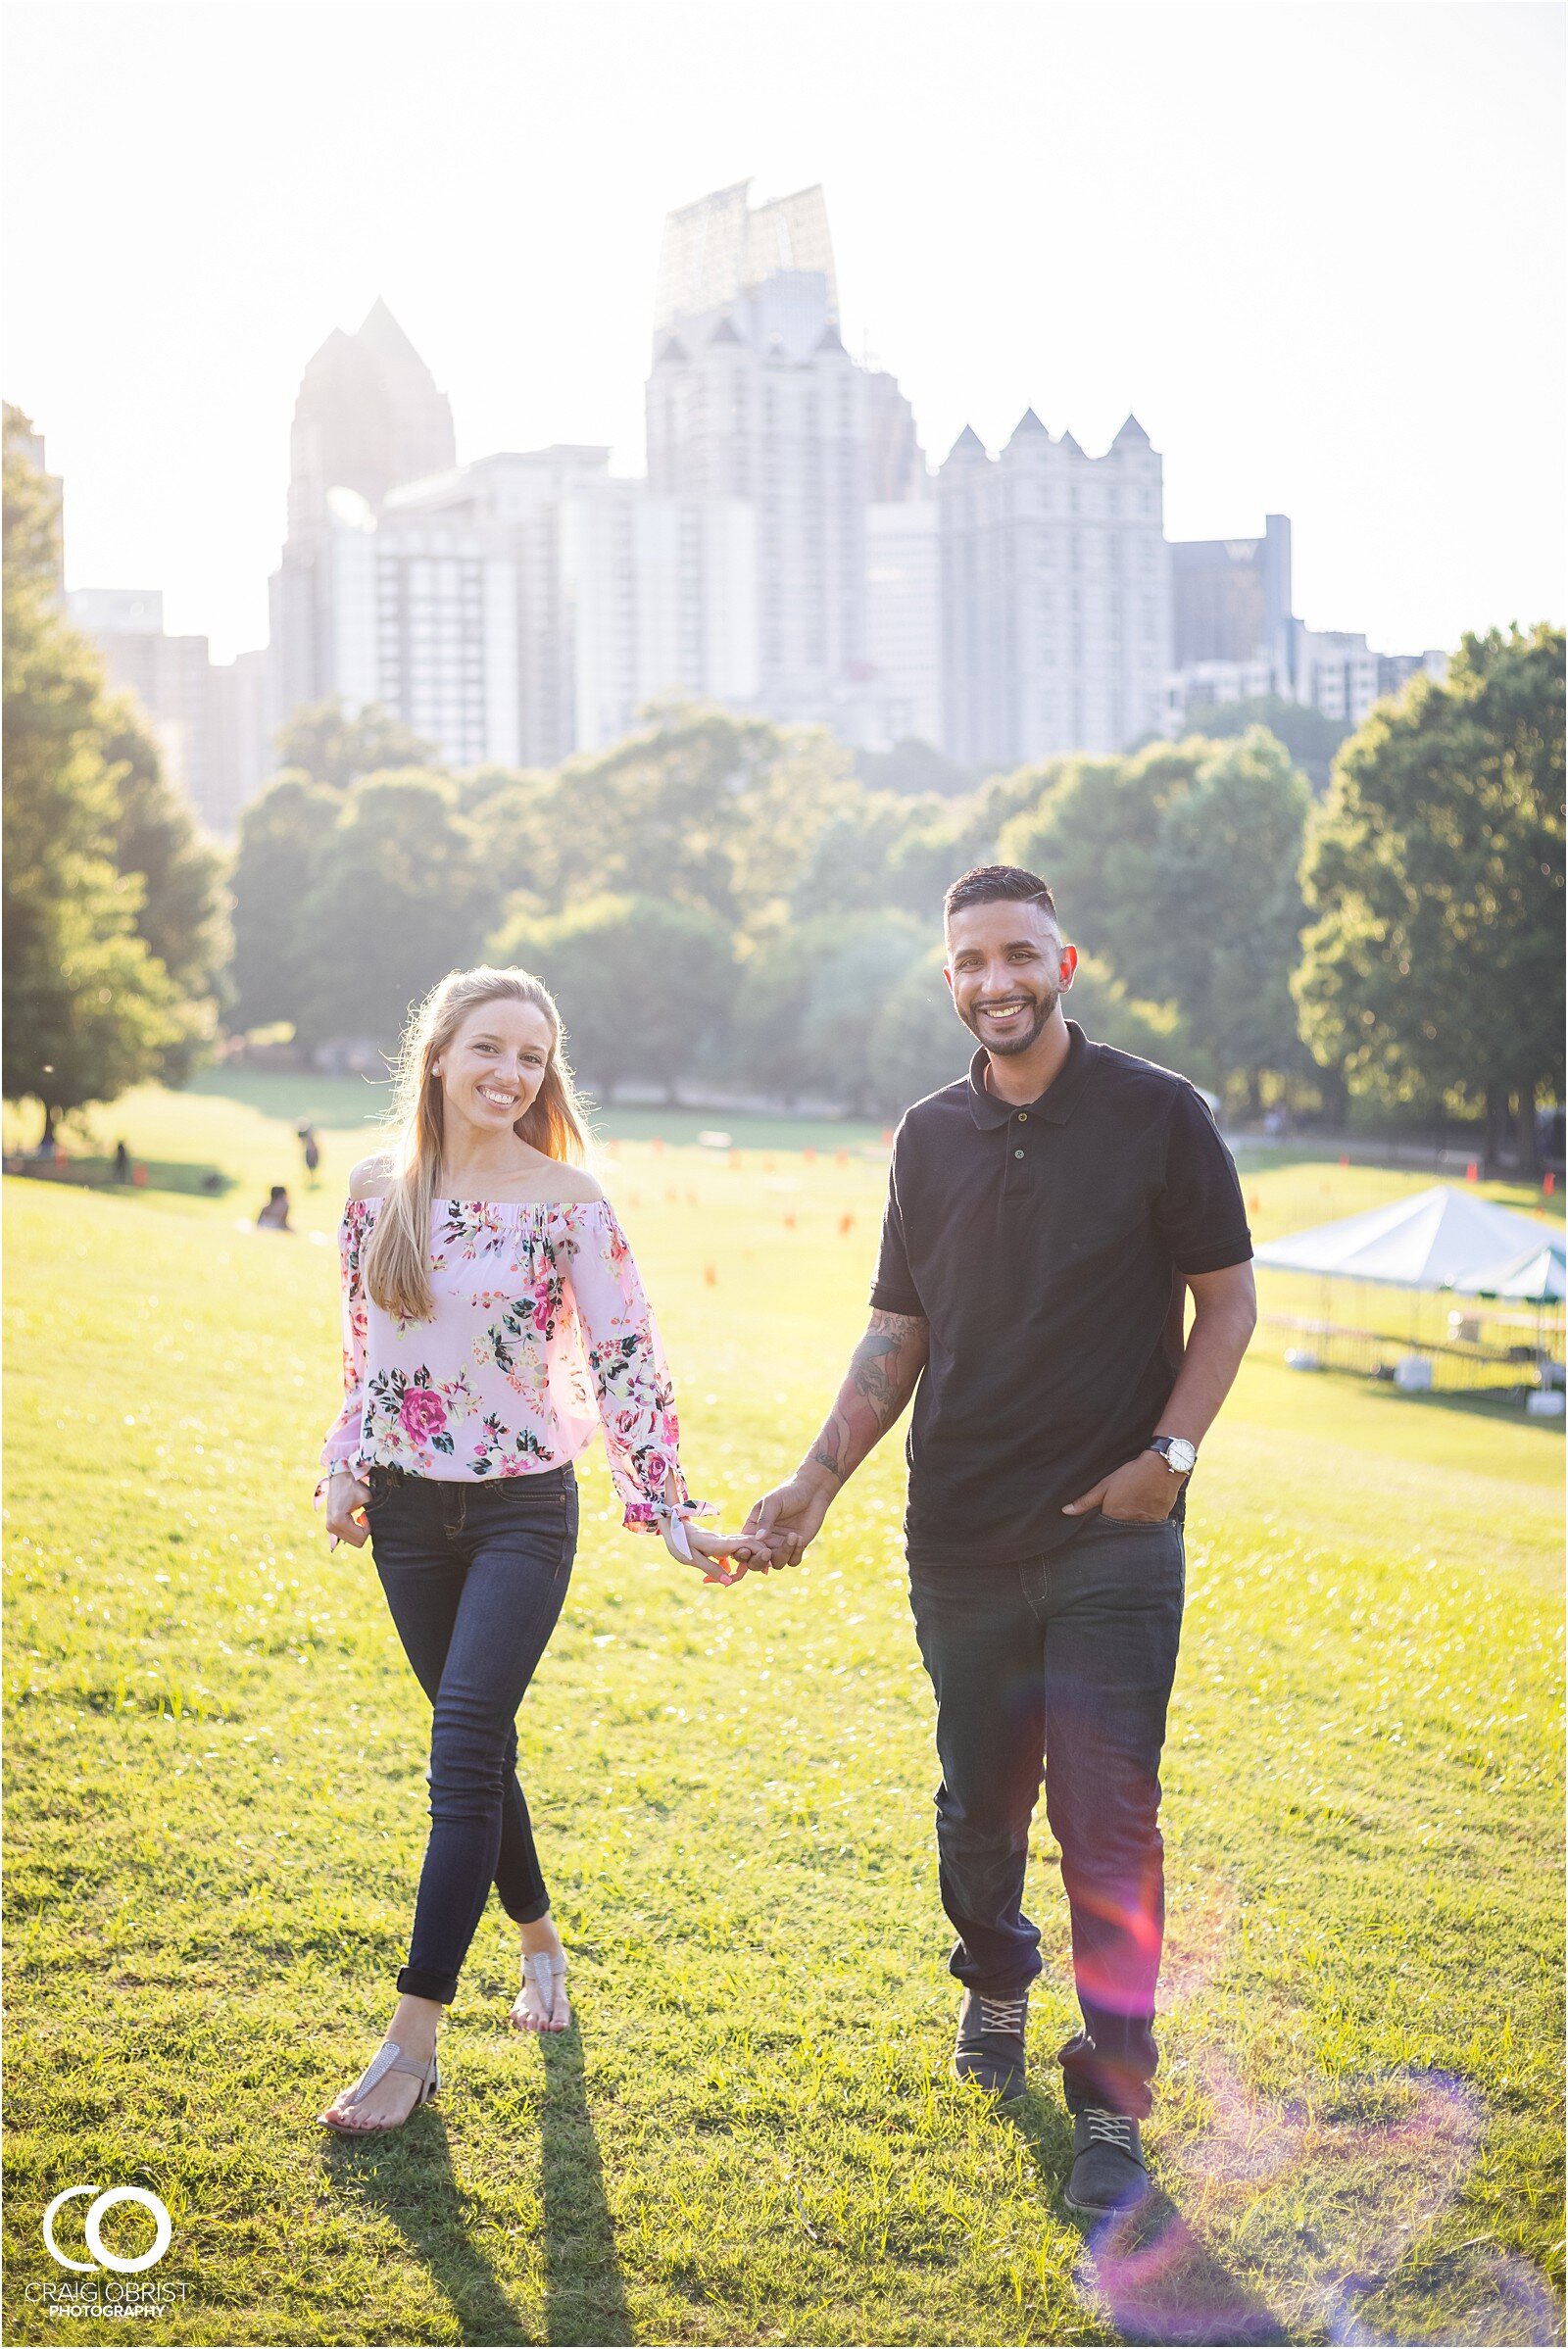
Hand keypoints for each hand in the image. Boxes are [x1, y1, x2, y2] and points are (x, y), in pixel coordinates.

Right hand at [324, 1469, 370, 1547]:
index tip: (367, 1514)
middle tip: (365, 1515)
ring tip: (360, 1515)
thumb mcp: (367, 1498)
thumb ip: (373, 1514)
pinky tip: (355, 1517)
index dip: (369, 1528)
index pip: (360, 1538)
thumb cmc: (354, 1486)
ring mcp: (329, 1528)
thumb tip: (379, 1526)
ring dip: (359, 1530)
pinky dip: (354, 1529)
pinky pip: (347, 1536)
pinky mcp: (330, 1526)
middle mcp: (331, 1527)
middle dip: (364, 1531)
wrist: (339, 1478)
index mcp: (338, 1521)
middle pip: (356, 1543)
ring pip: (352, 1540)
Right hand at [741, 1466, 836, 1569]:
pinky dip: (795, 1554)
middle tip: (767, 1553)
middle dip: (759, 1562)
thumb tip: (758, 1539)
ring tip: (792, 1536)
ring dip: (784, 1554)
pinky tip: (800, 1538)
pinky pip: (793, 1561)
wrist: (812, 1492)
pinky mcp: (796, 1548)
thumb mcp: (773, 1502)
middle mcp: (765, 1541)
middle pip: (756, 1562)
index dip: (741, 1554)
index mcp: (753, 1529)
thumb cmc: (788, 1493)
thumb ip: (765, 1519)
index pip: (742, 1547)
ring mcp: (780, 1546)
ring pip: (776, 1564)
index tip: (747, 1551)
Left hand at [1063, 1451, 1182, 1523]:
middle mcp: (1129, 1524)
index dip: (1101, 1525)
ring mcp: (1146, 1524)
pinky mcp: (1159, 1521)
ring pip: (1134, 1531)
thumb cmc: (1131, 1475)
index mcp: (1113, 1517)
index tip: (1100, 1520)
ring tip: (1132, 1512)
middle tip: (1119, 1513)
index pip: (1103, 1529)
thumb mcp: (1104, 1486)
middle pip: (1119, 1532)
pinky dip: (1145, 1523)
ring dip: (1131, 1526)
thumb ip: (1085, 1501)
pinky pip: (1149, 1528)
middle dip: (1116, 1528)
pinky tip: (1144, 1512)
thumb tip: (1065, 1511)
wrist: (1161, 1468)